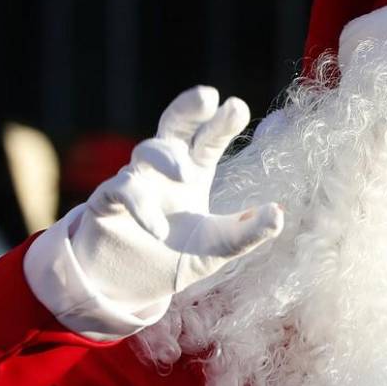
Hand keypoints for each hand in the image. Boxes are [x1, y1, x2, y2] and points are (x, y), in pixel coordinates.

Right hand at [68, 85, 282, 310]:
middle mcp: (162, 169)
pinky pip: (123, 191)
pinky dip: (141, 206)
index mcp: (192, 172)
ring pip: (146, 151)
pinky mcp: (107, 201)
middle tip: (206, 95)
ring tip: (185, 176)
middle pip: (174, 125)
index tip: (238, 108)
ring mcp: (134, 181)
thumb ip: (247, 233)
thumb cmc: (174, 260)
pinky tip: (158, 230)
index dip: (221, 124)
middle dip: (188, 107)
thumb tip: (279, 213)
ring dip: (167, 158)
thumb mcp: (218, 249)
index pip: (208, 140)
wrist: (128, 290)